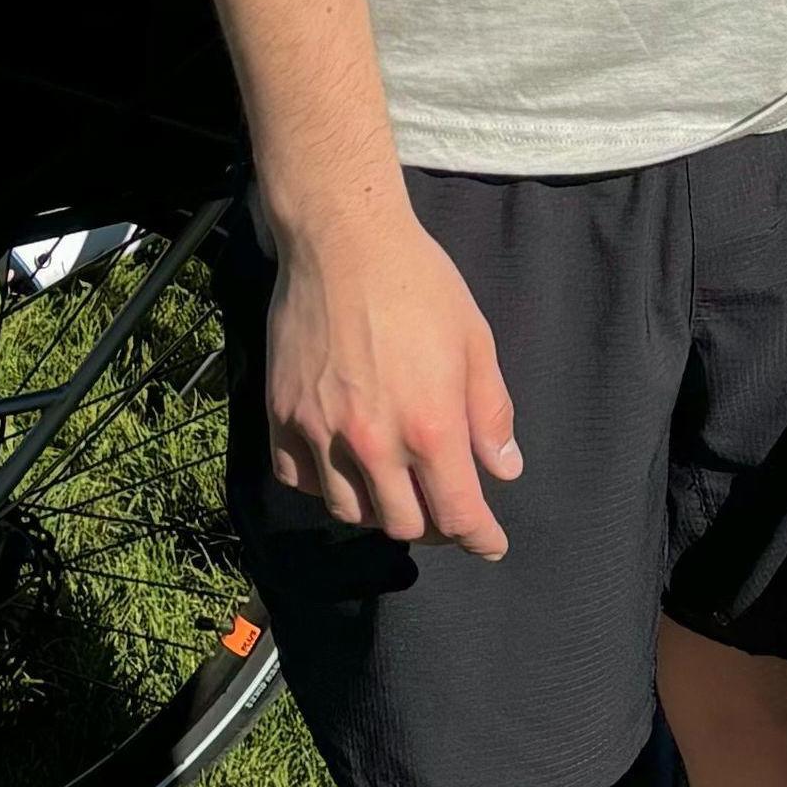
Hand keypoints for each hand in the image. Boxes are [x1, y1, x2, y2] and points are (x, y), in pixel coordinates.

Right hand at [261, 194, 523, 556]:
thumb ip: (490, 413)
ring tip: (398, 486)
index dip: (479, 538)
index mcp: (430, 426)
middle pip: (403, 523)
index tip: (489, 545)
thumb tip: (504, 469)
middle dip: (433, 525)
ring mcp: (320, 432)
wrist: (343, 241)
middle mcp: (372, 441)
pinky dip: (326, 485)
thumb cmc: (420, 284)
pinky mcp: (282, 416)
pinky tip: (346, 465)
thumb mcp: (476, 342)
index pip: (457, 513)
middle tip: (446, 508)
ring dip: (380, 509)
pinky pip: (300, 479)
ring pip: (349, 510)